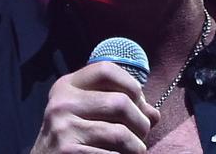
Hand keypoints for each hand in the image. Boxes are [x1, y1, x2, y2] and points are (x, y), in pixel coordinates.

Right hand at [30, 61, 160, 153]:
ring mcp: (63, 129)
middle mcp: (62, 103)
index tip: (138, 102)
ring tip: (135, 150)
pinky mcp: (68, 152)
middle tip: (142, 135)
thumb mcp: (88, 114)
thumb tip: (154, 114)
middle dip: (141, 122)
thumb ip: (118, 107)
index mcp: (67, 86)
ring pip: (120, 134)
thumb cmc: (74, 138)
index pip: (106, 70)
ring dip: (137, 147)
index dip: (131, 84)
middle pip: (120, 102)